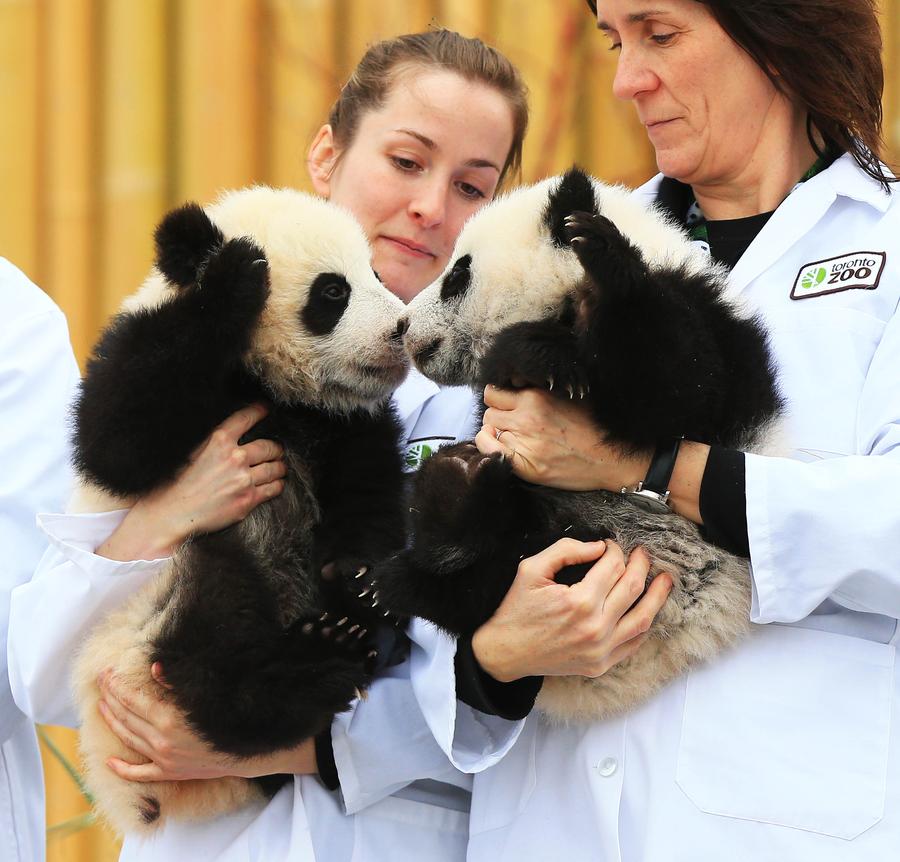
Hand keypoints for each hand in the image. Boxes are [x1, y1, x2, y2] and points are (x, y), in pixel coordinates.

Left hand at [97, 663, 317, 781]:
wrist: (245, 752)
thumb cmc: (225, 718)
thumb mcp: (202, 696)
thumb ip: (175, 683)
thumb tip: (154, 668)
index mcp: (168, 719)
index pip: (132, 699)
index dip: (116, 685)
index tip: (106, 673)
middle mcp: (161, 740)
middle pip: (126, 716)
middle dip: (110, 697)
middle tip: (100, 682)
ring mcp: (162, 759)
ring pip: (128, 739)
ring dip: (112, 721)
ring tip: (101, 706)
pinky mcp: (168, 773)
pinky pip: (138, 774)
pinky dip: (122, 768)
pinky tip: (110, 761)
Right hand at [98, 404, 285, 560]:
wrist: (175, 513)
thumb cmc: (181, 482)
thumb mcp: (196, 452)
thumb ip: (218, 442)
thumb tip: (237, 433)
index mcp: (219, 440)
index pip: (246, 418)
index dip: (259, 411)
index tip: (266, 409)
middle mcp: (234, 457)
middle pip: (269, 446)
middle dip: (276, 448)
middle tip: (276, 450)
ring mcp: (244, 479)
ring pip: (275, 468)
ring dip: (279, 467)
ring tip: (279, 467)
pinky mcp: (248, 499)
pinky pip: (273, 488)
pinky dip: (277, 485)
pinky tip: (276, 483)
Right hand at [471, 538, 671, 680]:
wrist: (505, 652)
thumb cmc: (516, 610)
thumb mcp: (532, 569)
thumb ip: (566, 551)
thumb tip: (598, 547)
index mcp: (579, 601)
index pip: (612, 567)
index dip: (615, 550)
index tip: (610, 545)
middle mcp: (596, 627)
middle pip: (632, 588)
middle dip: (640, 565)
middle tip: (643, 554)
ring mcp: (601, 650)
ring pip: (643, 618)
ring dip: (657, 596)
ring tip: (665, 580)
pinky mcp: (601, 664)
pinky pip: (633, 643)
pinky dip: (644, 625)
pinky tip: (648, 610)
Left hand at [476, 385, 649, 492]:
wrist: (612, 458)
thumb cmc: (593, 426)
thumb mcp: (568, 395)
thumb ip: (540, 389)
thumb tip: (515, 383)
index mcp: (536, 397)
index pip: (494, 392)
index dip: (498, 399)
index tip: (506, 405)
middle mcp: (526, 418)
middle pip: (489, 412)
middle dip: (498, 416)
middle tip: (513, 423)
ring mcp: (524, 443)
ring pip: (490, 430)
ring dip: (499, 432)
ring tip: (517, 437)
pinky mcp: (526, 466)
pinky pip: (490, 451)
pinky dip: (489, 447)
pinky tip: (498, 446)